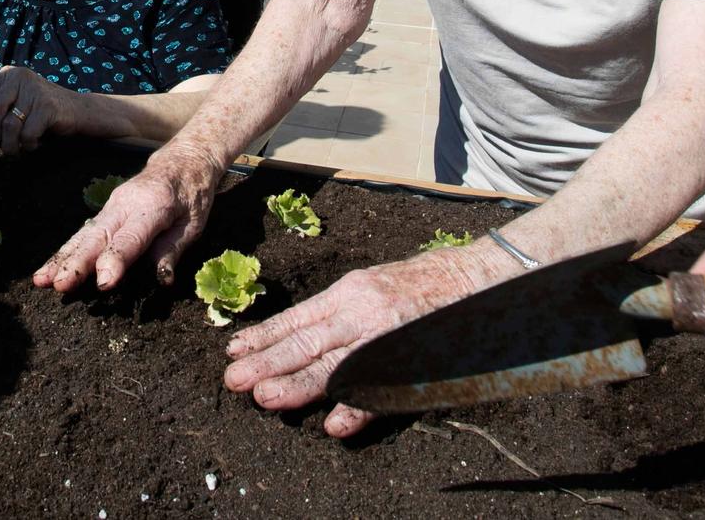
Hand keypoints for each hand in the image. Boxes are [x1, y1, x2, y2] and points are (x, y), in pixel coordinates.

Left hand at [0, 66, 72, 152]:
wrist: (77, 110)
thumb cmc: (40, 112)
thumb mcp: (15, 106)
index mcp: (7, 74)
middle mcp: (19, 77)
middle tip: (1, 144)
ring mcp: (34, 90)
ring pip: (9, 125)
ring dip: (9, 145)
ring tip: (16, 149)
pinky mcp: (48, 106)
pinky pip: (27, 134)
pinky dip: (28, 145)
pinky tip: (34, 144)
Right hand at [33, 142, 223, 291]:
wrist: (183, 160)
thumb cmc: (193, 194)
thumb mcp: (194, 224)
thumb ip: (174, 250)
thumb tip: (161, 280)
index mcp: (154, 205)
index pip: (131, 237)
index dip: (116, 260)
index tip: (103, 283)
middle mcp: (126, 203)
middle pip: (98, 235)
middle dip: (77, 262)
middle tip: (60, 285)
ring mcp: (112, 205)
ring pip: (84, 234)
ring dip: (62, 258)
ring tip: (42, 280)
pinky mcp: (106, 210)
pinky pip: (83, 232)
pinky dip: (65, 251)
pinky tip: (48, 269)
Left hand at [223, 241, 513, 437]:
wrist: (471, 278)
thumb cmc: (417, 283)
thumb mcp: (370, 285)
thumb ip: (338, 308)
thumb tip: (295, 332)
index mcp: (348, 292)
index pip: (297, 318)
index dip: (264, 335)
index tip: (233, 351)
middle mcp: (361, 312)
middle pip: (306, 341)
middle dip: (267, 361)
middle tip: (235, 380)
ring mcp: (384, 337)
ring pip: (334, 365)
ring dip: (299, 385)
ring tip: (267, 399)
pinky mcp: (409, 359)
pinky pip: (381, 389)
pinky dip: (358, 407)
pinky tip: (335, 425)